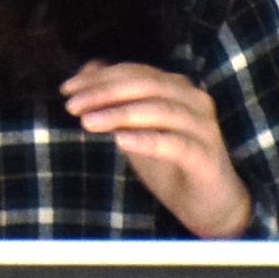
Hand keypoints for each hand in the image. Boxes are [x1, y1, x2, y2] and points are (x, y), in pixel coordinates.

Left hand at [63, 61, 252, 238]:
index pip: (135, 72)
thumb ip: (118, 102)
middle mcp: (194, 100)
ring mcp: (203, 127)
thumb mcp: (139, 129)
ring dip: (120, 114)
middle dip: (105, 92)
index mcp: (177, 88)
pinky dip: (146, 140)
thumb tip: (87, 73)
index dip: (100, 78)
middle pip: (146, 85)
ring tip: (88, 122)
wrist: (211, 204)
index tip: (67, 89)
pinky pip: (174, 144)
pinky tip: (120, 141)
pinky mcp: (205, 156)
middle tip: (73, 105)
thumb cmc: (172, 163)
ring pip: (159, 110)